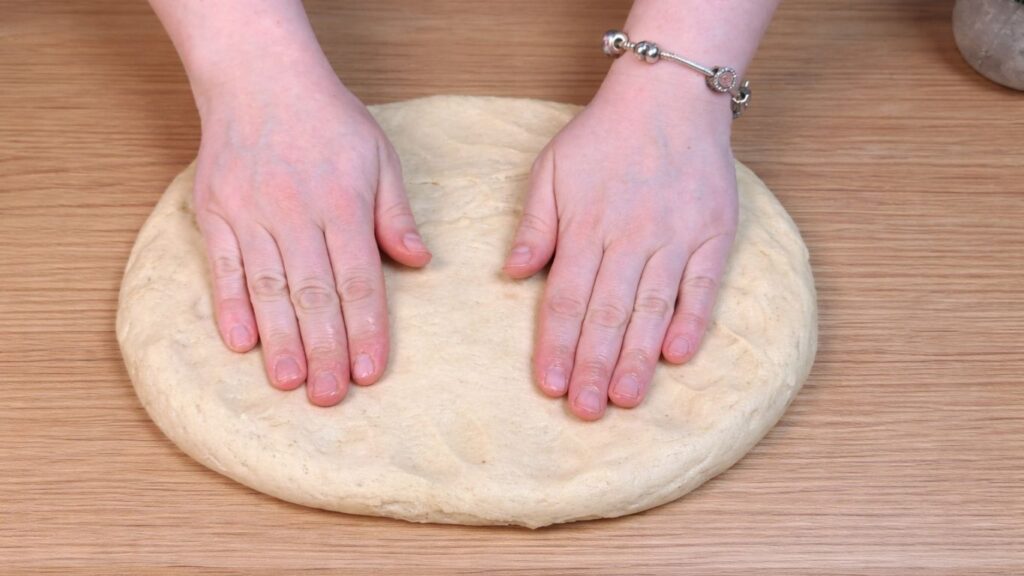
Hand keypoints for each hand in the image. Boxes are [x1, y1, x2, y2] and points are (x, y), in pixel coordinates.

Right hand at [193, 71, 429, 406]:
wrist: (258, 76)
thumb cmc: (327, 120)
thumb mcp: (379, 156)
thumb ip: (394, 213)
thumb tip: (419, 262)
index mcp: (342, 204)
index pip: (359, 280)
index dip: (367, 329)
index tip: (372, 372)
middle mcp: (295, 213)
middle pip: (314, 294)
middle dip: (325, 350)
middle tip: (332, 397)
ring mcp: (250, 214)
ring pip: (268, 288)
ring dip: (279, 340)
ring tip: (289, 383)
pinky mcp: (215, 212)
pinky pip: (222, 266)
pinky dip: (230, 306)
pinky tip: (240, 343)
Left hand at [504, 72, 737, 420]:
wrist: (670, 96)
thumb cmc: (603, 136)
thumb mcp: (552, 168)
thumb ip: (534, 223)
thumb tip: (511, 274)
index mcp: (586, 225)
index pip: (566, 296)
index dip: (556, 343)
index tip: (549, 384)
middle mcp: (630, 236)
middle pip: (607, 311)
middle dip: (593, 364)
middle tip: (584, 411)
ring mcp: (675, 236)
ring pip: (652, 306)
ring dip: (637, 356)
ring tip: (624, 398)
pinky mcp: (714, 234)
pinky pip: (703, 285)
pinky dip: (692, 320)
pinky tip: (677, 356)